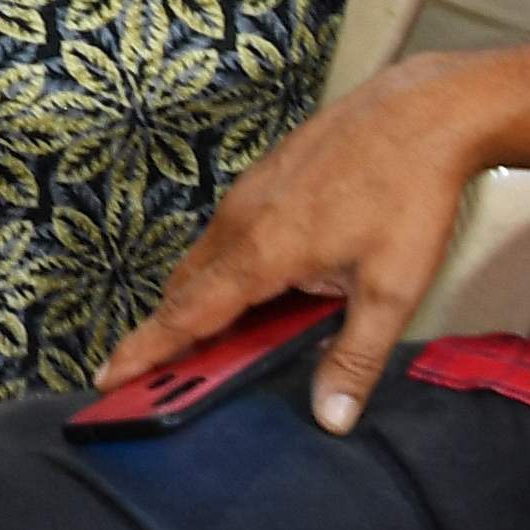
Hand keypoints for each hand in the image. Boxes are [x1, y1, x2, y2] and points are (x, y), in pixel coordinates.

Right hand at [91, 49, 490, 432]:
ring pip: (206, 259)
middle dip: (168, 334)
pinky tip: (264, 286)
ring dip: (200, 301)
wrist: (421, 112)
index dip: (145, 351)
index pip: (186, 316)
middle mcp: (241, 221)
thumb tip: (330, 417)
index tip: (109, 379)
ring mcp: (249, 195)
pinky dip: (225, 270)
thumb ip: (354, 357)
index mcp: (261, 254)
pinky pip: (227, 234)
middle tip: (161, 377)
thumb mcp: (393, 290)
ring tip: (218, 340)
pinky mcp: (265, 178)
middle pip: (184, 290)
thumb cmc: (408, 196)